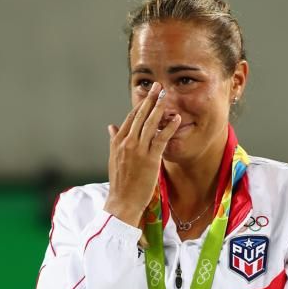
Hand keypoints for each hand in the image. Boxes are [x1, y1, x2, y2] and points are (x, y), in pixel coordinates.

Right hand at [104, 82, 180, 225]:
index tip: (147, 95)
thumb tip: (111, 126)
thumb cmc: (120, 183)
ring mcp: (138, 150)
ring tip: (167, 96)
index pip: (130, 118)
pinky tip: (176, 119)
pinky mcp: (150, 159)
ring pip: (150, 124)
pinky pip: (161, 138)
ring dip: (160, 108)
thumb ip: (114, 140)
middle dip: (150, 100)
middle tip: (158, 86)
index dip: (140, 105)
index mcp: (117, 142)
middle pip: (140, 116)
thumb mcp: (113, 159)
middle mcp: (127, 143)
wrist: (122, 201)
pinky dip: (169, 127)